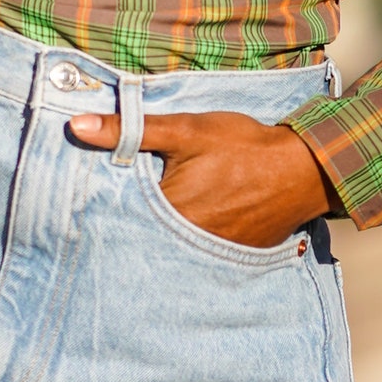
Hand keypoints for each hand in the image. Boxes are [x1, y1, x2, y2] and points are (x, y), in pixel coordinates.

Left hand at [68, 109, 334, 246]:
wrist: (304, 170)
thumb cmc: (244, 147)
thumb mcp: (186, 130)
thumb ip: (132, 130)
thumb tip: (76, 126)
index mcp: (169, 213)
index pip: (121, 215)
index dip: (106, 208)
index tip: (87, 204)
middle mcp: (186, 242)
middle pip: (144, 235)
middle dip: (132, 224)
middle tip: (120, 214)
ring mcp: (210, 254)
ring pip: (170, 247)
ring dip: (160, 236)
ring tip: (157, 220)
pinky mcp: (231, 256)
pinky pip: (199, 253)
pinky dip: (189, 242)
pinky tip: (190, 227)